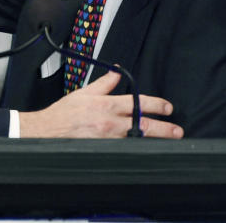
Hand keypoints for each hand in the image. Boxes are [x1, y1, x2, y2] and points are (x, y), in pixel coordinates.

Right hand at [18, 71, 182, 138]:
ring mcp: (108, 138)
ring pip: (137, 139)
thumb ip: (104, 83)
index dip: (156, 105)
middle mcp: (110, 122)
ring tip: (168, 142)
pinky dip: (136, 150)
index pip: (137, 103)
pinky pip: (125, 150)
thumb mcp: (84, 92)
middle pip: (143, 125)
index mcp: (106, 104)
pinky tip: (146, 152)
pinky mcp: (104, 149)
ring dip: (153, 140)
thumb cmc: (64, 113)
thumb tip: (117, 73)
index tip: (168, 107)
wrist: (48, 131)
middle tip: (177, 130)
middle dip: (164, 128)